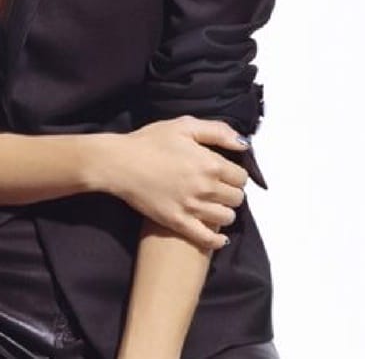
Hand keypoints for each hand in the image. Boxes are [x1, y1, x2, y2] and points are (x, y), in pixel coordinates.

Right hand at [109, 116, 250, 249]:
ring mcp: (192, 208)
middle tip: (219, 187)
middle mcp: (206, 188)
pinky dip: (217, 239)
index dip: (236, 173)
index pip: (241, 176)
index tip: (226, 172)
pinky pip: (208, 239)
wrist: (120, 163)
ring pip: (226, 217)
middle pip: (237, 198)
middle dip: (231, 192)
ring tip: (213, 204)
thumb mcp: (183, 126)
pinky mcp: (179, 223)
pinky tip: (216, 234)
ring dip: (224, 211)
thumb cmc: (150, 142)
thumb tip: (243, 144)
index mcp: (210, 163)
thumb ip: (217, 131)